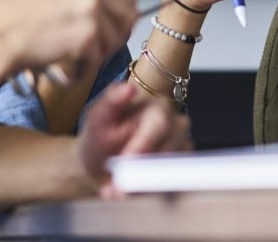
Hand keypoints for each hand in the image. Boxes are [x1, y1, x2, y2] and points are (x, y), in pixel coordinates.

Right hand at [0, 0, 138, 77]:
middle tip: (93, 50)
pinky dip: (83, 70)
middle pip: (129, 16)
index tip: (105, 32)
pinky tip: (64, 67)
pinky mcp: (87, 34)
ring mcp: (91, 8)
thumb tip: (116, 11)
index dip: (120, 19)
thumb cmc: (20, 20)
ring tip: (73, 58)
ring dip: (97, 56)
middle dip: (116, 37)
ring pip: (116, 40)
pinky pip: (99, 60)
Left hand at [77, 82, 191, 198]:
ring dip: (144, 183)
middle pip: (171, 149)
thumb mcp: (96, 117)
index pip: (160, 124)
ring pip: (173, 169)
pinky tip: (131, 187)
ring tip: (118, 186)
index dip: (144, 145)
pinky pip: (172, 184)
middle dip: (142, 171)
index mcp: (158, 106)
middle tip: (118, 184)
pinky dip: (149, 190)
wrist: (99, 161)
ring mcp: (181, 147)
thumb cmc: (99, 136)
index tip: (125, 161)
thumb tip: (128, 88)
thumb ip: (110, 101)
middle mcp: (176, 124)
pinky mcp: (180, 169)